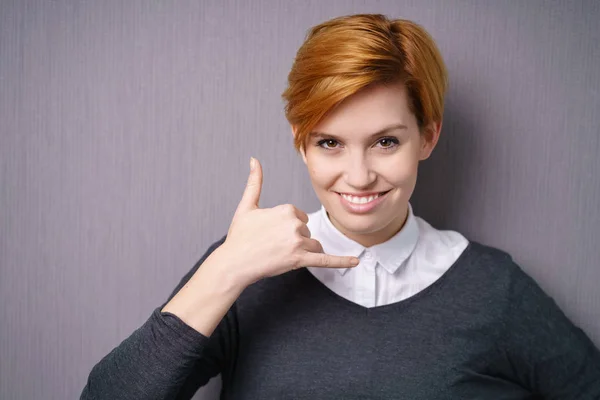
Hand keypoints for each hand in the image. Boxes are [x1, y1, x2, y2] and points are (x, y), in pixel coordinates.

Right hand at [219, 157, 359, 285]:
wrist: (234, 263)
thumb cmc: (239, 235)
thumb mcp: (247, 206)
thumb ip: (255, 182)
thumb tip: (254, 159)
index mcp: (286, 209)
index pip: (299, 216)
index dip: (287, 226)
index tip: (270, 232)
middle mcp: (295, 224)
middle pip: (307, 230)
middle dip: (294, 238)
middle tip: (272, 245)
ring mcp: (298, 243)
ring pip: (314, 244)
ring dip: (302, 250)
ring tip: (280, 254)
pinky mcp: (300, 260)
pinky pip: (325, 260)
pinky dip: (342, 262)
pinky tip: (355, 262)